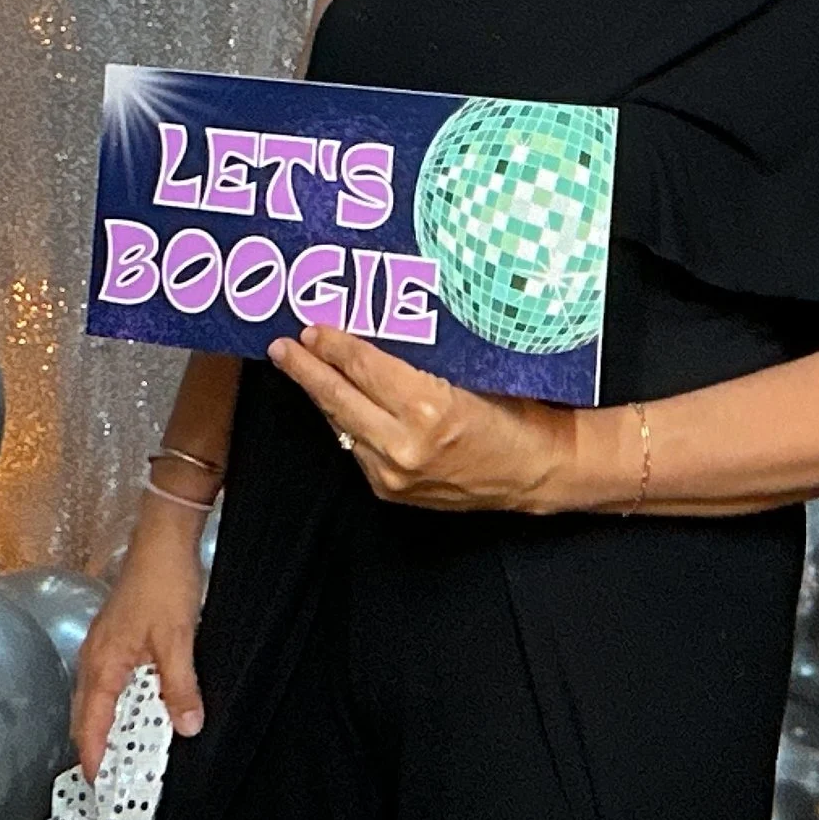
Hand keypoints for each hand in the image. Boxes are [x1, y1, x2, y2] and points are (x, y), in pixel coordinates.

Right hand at [72, 512, 204, 781]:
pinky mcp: (115, 637)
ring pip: (99, 698)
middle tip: (114, 778)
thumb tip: (187, 726)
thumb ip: (179, 687)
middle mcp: (94, 659)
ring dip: (109, 725)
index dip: (94, 757)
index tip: (100, 786)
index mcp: (101, 665)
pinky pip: (110, 681)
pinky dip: (120, 702)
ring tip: (127, 752)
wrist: (164, 539)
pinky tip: (140, 708)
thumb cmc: (163, 583)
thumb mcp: (177, 640)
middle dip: (98, 747)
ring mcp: (102, 647)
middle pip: (88, 715)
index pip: (90, 725)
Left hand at [269, 324, 579, 512]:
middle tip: (282, 348)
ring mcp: (394, 475)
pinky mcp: (391, 491)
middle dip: (308, 371)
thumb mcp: (475, 374)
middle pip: (339, 400)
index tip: (311, 328)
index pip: (365, 370)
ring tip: (301, 369)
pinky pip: (356, 448)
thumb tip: (377, 336)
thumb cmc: (516, 411)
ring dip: (322, 397)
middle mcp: (404, 446)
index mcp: (429, 409)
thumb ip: (423, 363)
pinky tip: (337, 403)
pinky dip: (345, 422)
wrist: (536, 472)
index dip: (335, 346)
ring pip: (341, 427)